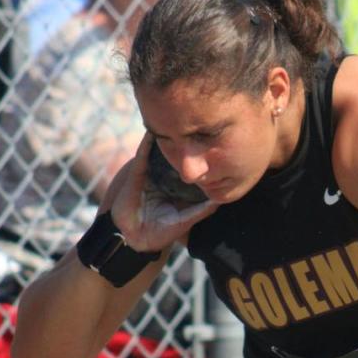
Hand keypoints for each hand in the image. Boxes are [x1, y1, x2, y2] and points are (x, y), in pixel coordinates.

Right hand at [103, 134, 216, 250]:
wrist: (136, 238)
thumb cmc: (161, 232)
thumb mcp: (186, 219)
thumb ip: (202, 210)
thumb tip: (220, 200)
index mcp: (175, 187)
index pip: (187, 168)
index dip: (197, 158)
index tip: (212, 143)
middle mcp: (163, 178)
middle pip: (174, 155)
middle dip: (182, 143)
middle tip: (195, 124)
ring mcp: (150, 174)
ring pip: (159, 151)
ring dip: (166, 138)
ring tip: (176, 119)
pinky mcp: (138, 173)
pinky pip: (143, 154)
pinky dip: (148, 142)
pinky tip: (155, 130)